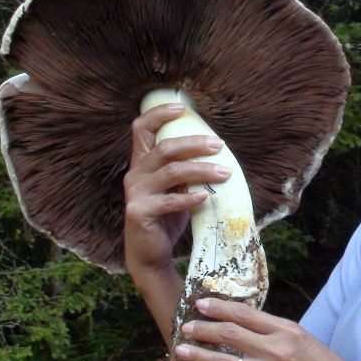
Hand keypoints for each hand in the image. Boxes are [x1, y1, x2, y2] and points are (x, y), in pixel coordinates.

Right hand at [123, 104, 230, 279]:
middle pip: (164, 148)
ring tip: (226, 173)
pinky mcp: (139, 213)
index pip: (141, 129)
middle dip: (194, 143)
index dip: (158, 114)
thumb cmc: (167, 217)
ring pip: (171, 172)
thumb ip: (186, 170)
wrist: (150, 253)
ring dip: (201, 170)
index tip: (182, 108)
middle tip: (219, 145)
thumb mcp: (176, 188)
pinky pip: (168, 201)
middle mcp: (135, 174)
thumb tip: (216, 151)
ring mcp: (135, 194)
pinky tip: (206, 198)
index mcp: (142, 163)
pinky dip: (189, 198)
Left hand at [175, 298, 360, 360]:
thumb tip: (247, 324)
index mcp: (285, 330)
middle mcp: (273, 349)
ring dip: (199, 354)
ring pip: (223, 360)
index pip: (244, 313)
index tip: (201, 303)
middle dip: (203, 328)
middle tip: (186, 326)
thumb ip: (276, 331)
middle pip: (229, 333)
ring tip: (180, 349)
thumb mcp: (303, 338)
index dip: (219, 307)